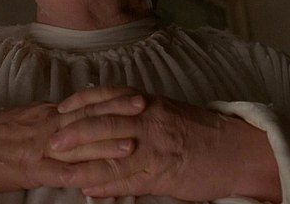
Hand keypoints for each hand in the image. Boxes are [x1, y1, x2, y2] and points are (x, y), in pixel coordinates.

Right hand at [0, 102, 126, 195]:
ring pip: (77, 145)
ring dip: (104, 144)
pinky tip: (97, 178)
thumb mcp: (22, 119)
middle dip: (116, 113)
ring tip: (132, 142)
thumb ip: (48, 118)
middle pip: (86, 117)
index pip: (83, 105)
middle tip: (145, 106)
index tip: (134, 94)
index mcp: (45, 114)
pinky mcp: (29, 170)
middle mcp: (45, 125)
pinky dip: (78, 175)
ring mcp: (38, 148)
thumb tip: (69, 113)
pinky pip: (58, 173)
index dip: (110, 100)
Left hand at [50, 86, 280, 201]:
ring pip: (113, 156)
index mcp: (149, 103)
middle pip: (104, 124)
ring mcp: (156, 148)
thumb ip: (137, 110)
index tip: (60, 109)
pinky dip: (108, 187)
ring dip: (84, 166)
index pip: (108, 97)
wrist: (238, 150)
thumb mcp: (166, 110)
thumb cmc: (200, 130)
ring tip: (61, 172)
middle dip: (75, 133)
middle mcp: (149, 121)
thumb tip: (105, 112)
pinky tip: (90, 191)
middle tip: (51, 142)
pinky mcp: (164, 174)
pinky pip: (131, 181)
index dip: (81, 103)